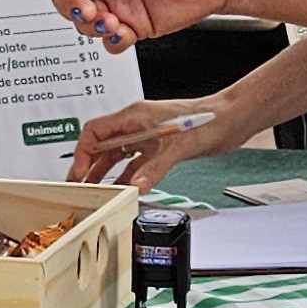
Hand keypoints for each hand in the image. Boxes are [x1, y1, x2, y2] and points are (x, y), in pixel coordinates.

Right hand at [70, 95, 236, 184]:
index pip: (95, 131)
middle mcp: (136, 126)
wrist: (230, 120)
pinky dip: (126, 177)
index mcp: (134, 116)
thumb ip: (154, 167)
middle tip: (76, 186)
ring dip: (104, 174)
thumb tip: (136, 185)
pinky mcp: (158, 149)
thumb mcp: (178, 145)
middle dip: (87, 166)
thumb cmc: (207, 120)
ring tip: (93, 192)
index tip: (79, 172)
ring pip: (116, 157)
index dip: (83, 151)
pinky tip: (122, 190)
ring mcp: (146, 138)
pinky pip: (134, 165)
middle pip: (101, 146)